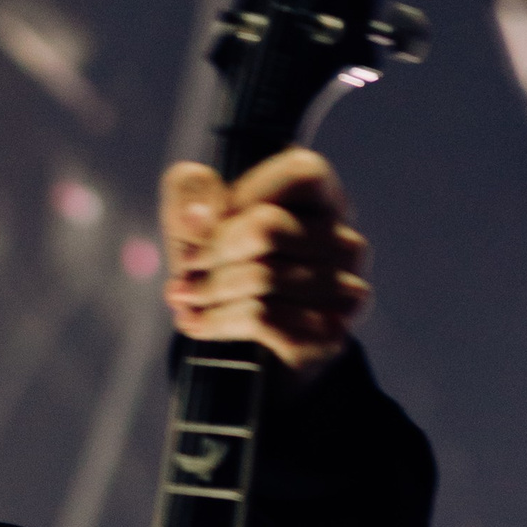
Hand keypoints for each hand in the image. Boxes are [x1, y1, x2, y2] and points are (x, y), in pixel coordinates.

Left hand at [161, 145, 370, 376]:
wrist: (251, 353)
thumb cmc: (225, 269)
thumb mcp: (197, 222)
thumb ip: (191, 198)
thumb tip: (199, 217)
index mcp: (324, 201)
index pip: (302, 173)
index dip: (245, 192)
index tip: (201, 223)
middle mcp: (344, 242)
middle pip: (269, 229)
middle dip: (212, 252)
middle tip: (182, 271)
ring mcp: (344, 289)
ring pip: (263, 277)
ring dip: (208, 290)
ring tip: (182, 300)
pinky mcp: (330, 333)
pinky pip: (263, 317)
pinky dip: (217, 321)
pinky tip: (195, 324)